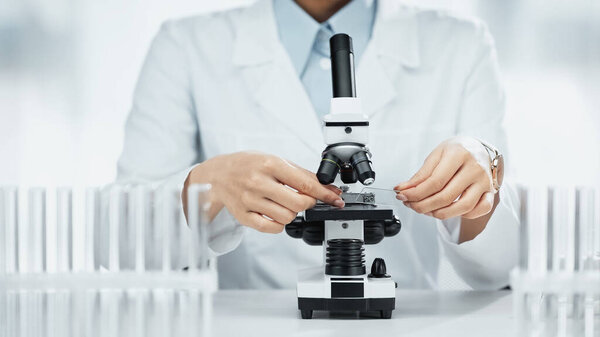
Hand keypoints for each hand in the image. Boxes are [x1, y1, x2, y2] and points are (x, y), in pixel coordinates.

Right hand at [184, 151, 343, 232]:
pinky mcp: (243, 216)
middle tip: (306, 199)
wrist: (217, 175)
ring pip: (287, 217)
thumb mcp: (274, 160)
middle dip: (309, 203)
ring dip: (292, 213)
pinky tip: (275, 213)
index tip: (336, 199)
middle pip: (298, 203)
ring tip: (285, 203)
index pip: (305, 183)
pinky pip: (271, 228)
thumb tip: (326, 187)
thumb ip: (299, 173)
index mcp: (269, 164)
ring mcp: (249, 201)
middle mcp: (258, 182)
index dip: (325, 193)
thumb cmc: (248, 165)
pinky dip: (279, 224)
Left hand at [394, 136, 495, 219]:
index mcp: (459, 154)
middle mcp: (475, 168)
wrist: (478, 147)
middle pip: (446, 196)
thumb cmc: (455, 151)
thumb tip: (402, 190)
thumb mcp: (436, 155)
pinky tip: (450, 209)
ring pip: (463, 207)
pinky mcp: (491, 192)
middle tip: (410, 205)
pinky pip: (479, 210)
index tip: (402, 196)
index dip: (416, 193)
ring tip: (426, 210)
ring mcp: (485, 181)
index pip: (435, 181)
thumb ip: (420, 175)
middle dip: (423, 205)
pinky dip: (463, 215)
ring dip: (440, 214)